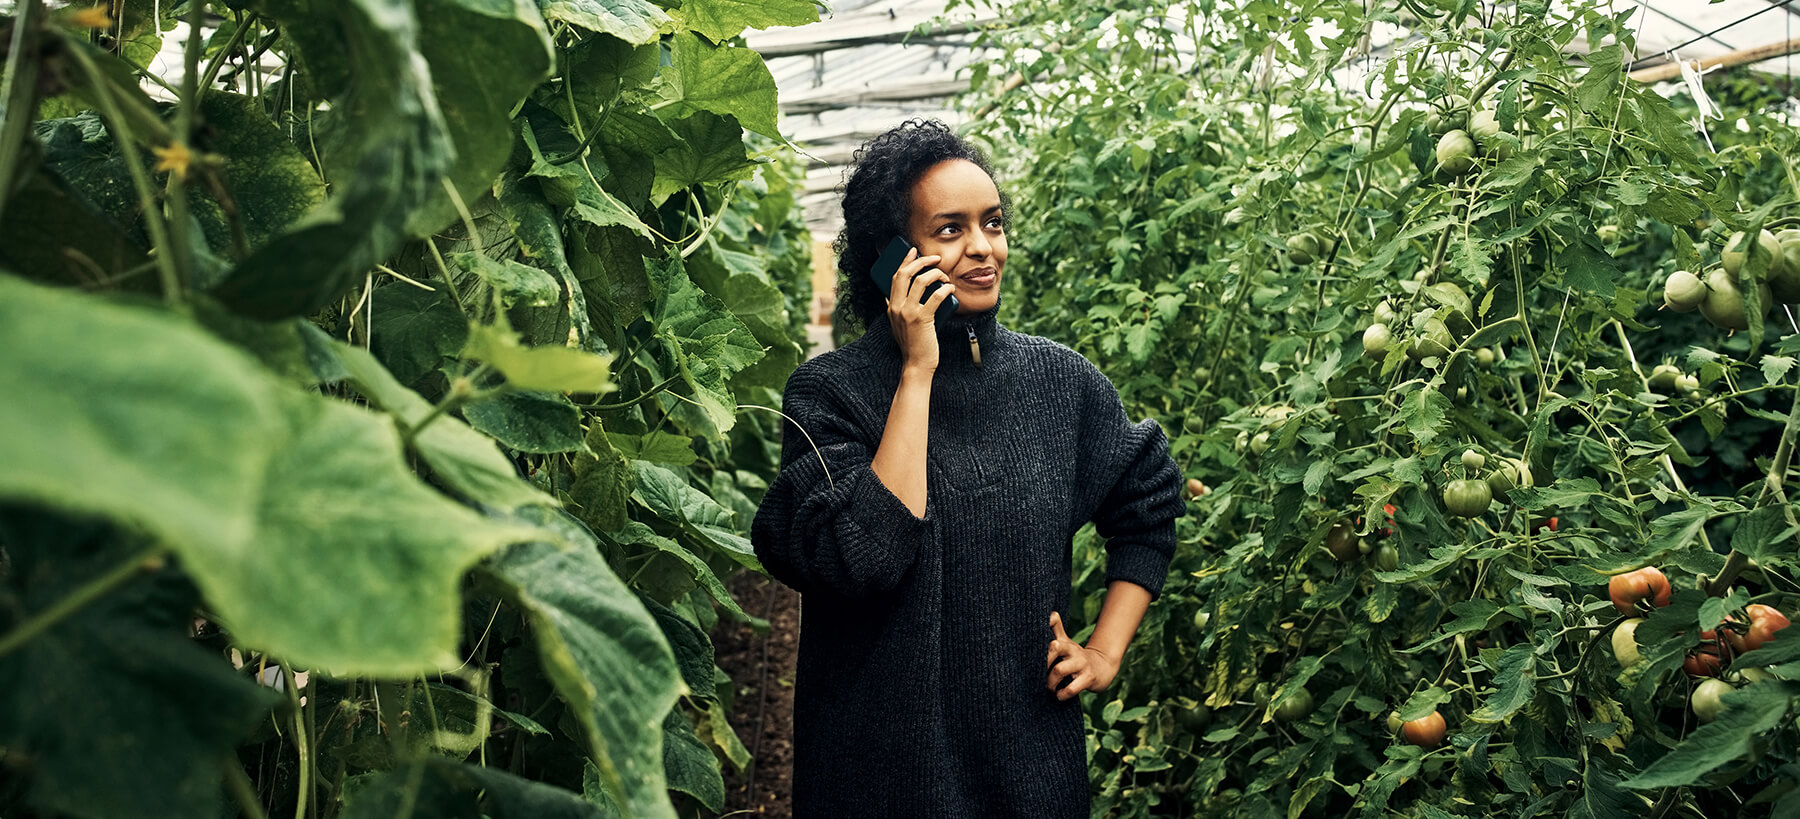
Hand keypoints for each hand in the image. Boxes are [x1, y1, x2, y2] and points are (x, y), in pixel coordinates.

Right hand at [885, 248, 951, 370]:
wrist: (916, 363)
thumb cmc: (912, 344)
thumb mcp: (898, 324)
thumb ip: (896, 310)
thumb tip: (893, 296)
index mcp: (891, 307)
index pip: (895, 277)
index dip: (904, 261)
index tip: (913, 251)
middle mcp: (896, 307)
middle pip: (905, 274)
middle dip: (921, 261)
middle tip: (935, 258)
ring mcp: (908, 313)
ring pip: (920, 281)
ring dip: (935, 274)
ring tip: (945, 277)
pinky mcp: (922, 319)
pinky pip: (935, 296)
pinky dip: (945, 289)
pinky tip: (950, 289)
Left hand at [1045, 611, 1119, 700]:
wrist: (1103, 666)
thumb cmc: (1077, 656)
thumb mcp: (1066, 642)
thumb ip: (1056, 628)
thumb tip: (1049, 613)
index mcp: (1065, 643)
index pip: (1051, 636)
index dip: (1041, 643)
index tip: (1031, 653)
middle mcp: (1072, 651)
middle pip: (1054, 648)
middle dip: (1042, 662)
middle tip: (1036, 675)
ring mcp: (1081, 665)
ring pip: (1060, 669)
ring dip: (1050, 682)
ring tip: (1049, 688)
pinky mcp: (1088, 679)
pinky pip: (1072, 688)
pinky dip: (1062, 694)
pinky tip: (1059, 695)